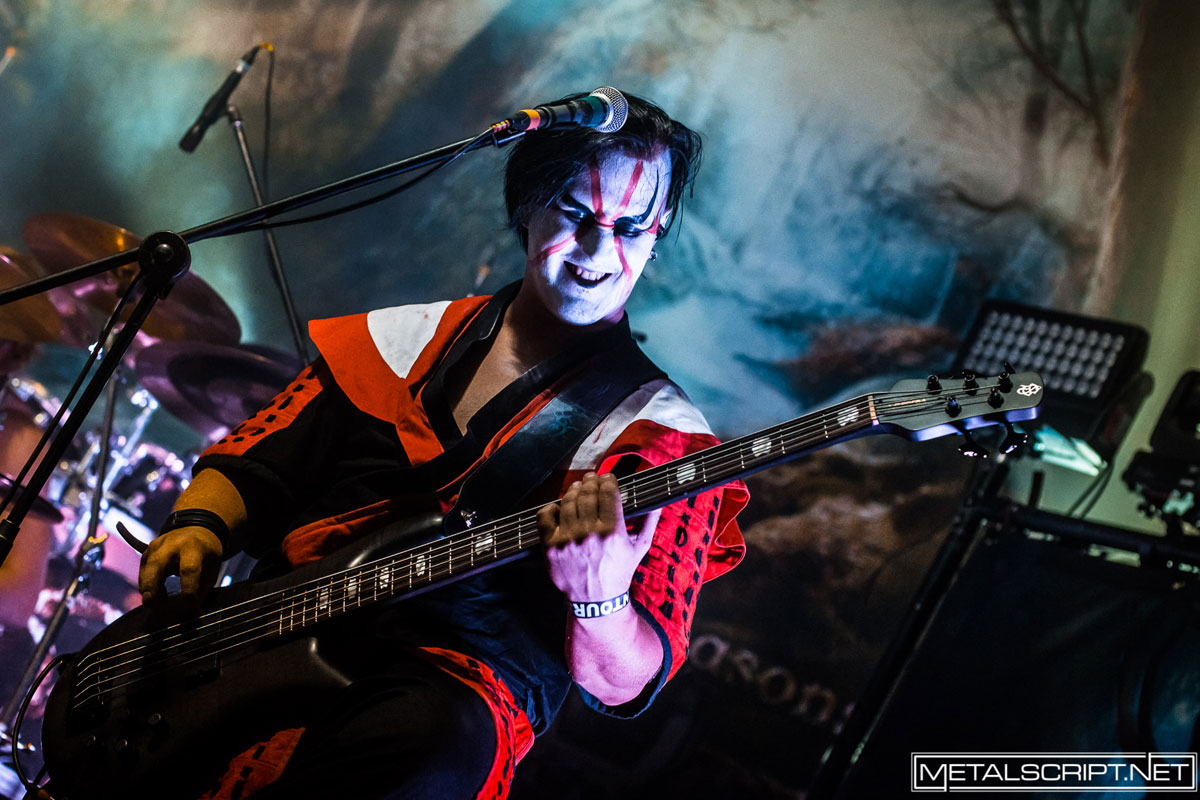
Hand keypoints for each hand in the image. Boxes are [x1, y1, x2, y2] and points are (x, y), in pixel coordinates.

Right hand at [138, 527, 222, 611]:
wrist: (196, 530)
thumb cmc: (206, 553)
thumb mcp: (211, 568)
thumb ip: (202, 590)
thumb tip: (191, 612)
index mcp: (194, 546)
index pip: (189, 569)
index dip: (189, 591)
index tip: (192, 608)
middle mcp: (172, 543)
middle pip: (156, 565)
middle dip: (153, 588)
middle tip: (154, 606)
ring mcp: (156, 546)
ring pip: (145, 571)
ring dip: (149, 591)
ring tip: (161, 604)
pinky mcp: (147, 552)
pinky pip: (142, 573)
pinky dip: (147, 587)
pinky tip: (158, 595)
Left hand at [538, 472, 660, 602]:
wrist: (596, 600)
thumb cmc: (619, 572)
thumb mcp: (640, 548)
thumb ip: (649, 522)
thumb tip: (658, 501)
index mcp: (613, 533)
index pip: (608, 493)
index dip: (608, 480)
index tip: (608, 478)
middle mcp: (589, 534)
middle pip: (587, 493)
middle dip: (590, 482)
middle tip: (592, 480)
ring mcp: (567, 540)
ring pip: (567, 501)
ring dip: (573, 490)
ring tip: (578, 489)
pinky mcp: (550, 547)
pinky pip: (545, 516)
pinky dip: (551, 508)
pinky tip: (559, 508)